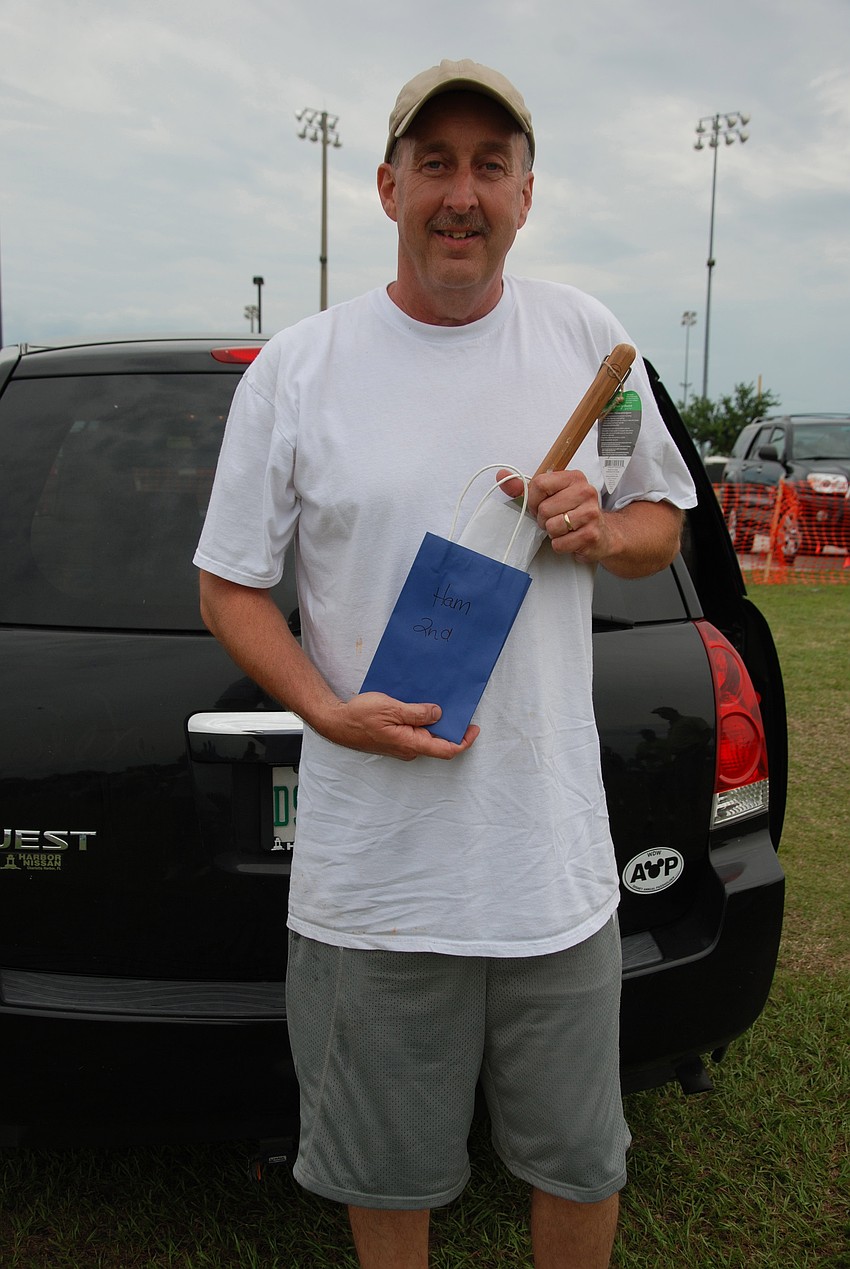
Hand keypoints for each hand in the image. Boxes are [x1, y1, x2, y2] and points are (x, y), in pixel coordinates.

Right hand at [321, 692, 479, 761]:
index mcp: (411, 744)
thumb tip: (439, 713)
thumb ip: (417, 712)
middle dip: (451, 726)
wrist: (336, 722)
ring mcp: (401, 746)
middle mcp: (409, 749)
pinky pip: (415, 733)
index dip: (465, 741)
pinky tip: (421, 706)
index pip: (446, 749)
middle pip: (438, 742)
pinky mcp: (395, 740)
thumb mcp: (391, 708)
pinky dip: (422, 721)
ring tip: (439, 701)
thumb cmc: (360, 716)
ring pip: (426, 736)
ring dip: (436, 722)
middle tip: (457, 706)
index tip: (475, 728)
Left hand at [497, 468, 611, 562]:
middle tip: (554, 520)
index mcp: (573, 477)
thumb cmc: (572, 512)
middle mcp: (585, 491)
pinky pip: (560, 543)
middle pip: (544, 508)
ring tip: (564, 529)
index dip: (533, 500)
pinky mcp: (591, 534)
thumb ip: (524, 488)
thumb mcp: (550, 495)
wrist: (603, 533)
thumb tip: (501, 475)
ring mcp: (591, 513)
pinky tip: (570, 539)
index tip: (539, 506)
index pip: (540, 484)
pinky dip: (560, 545)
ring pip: (552, 527)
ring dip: (552, 533)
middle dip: (543, 519)